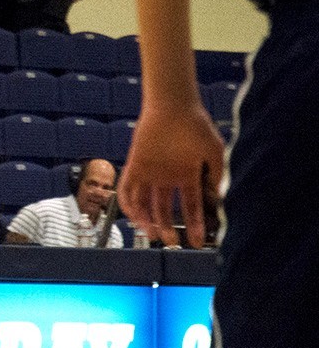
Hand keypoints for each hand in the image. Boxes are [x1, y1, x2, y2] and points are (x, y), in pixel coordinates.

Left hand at [118, 103, 222, 248]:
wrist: (174, 106)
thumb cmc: (196, 125)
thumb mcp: (214, 153)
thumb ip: (217, 176)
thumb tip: (220, 201)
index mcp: (187, 175)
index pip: (190, 206)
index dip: (194, 225)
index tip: (197, 242)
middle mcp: (167, 178)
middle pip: (164, 209)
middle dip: (167, 227)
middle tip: (170, 241)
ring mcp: (150, 173)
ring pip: (144, 203)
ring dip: (146, 220)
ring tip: (152, 234)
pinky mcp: (134, 166)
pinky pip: (127, 190)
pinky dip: (129, 205)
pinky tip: (135, 217)